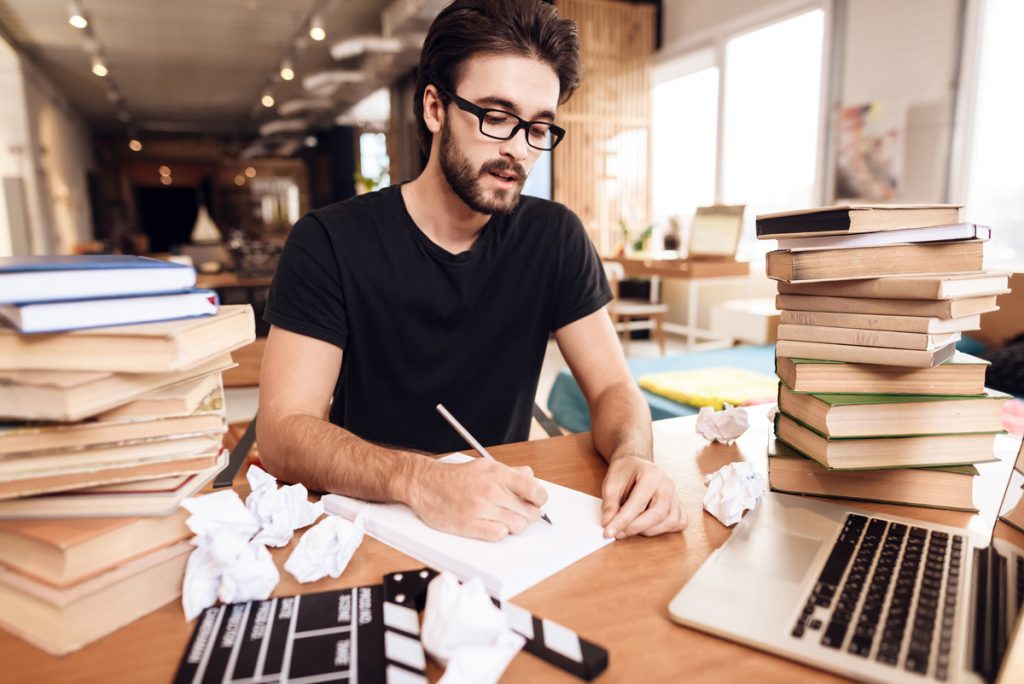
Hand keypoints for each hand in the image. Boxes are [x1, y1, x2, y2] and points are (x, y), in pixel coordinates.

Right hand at [407, 458, 548, 540]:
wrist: (426, 484)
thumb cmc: (456, 477)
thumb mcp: (484, 466)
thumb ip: (509, 472)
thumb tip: (530, 477)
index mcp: (498, 474)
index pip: (534, 490)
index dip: (540, 499)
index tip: (537, 502)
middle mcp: (491, 491)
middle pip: (528, 512)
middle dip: (528, 515)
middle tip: (520, 513)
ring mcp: (480, 509)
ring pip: (516, 526)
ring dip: (514, 525)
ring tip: (504, 520)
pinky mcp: (469, 525)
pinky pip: (499, 535)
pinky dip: (500, 532)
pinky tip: (492, 525)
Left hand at [600, 456, 685, 537]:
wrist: (636, 466)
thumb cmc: (625, 473)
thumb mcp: (611, 482)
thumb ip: (609, 503)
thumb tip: (608, 523)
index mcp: (651, 474)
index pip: (638, 502)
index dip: (622, 520)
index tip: (609, 532)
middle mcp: (668, 484)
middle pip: (658, 513)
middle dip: (636, 527)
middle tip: (618, 534)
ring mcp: (676, 495)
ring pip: (669, 521)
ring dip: (648, 530)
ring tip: (629, 528)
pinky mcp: (679, 506)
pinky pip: (678, 523)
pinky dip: (664, 529)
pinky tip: (648, 526)